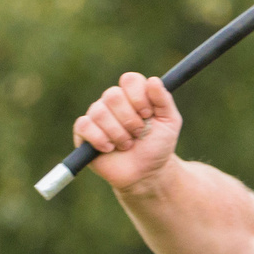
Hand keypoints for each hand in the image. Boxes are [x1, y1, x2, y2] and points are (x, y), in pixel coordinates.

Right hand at [73, 72, 182, 192]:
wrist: (146, 173)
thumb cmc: (157, 146)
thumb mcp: (170, 123)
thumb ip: (164, 101)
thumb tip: (154, 80)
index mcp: (132, 94)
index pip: (130, 80)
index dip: (139, 97)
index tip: (148, 115)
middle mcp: (112, 101)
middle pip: (112, 95)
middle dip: (129, 119)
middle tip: (138, 133)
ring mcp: (97, 116)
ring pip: (100, 112)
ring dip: (118, 133)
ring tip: (127, 145)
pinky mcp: (84, 133)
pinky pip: (84, 126)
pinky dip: (99, 139)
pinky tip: (109, 148)